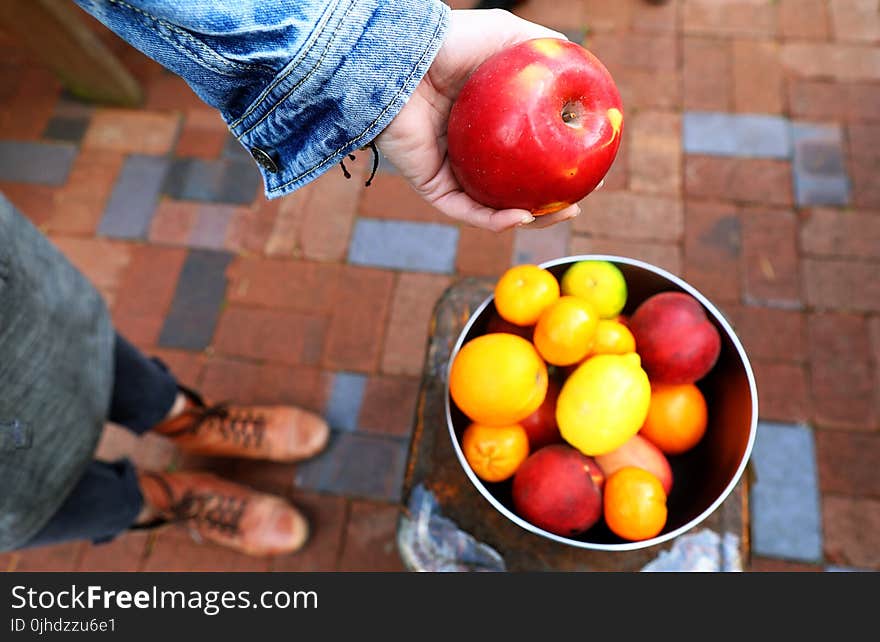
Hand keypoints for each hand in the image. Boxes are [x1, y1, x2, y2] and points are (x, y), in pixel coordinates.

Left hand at [375, 9, 581, 231]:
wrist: (403, 57)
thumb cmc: (451, 43)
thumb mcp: (508, 38)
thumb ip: (545, 50)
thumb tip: (581, 73)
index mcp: (492, 125)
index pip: (530, 154)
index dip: (559, 167)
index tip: (587, 172)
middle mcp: (472, 151)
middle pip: (515, 188)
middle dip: (547, 206)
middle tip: (574, 207)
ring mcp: (452, 170)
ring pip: (493, 208)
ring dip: (528, 220)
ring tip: (555, 215)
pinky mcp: (431, 185)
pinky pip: (466, 210)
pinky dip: (494, 220)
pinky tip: (521, 216)